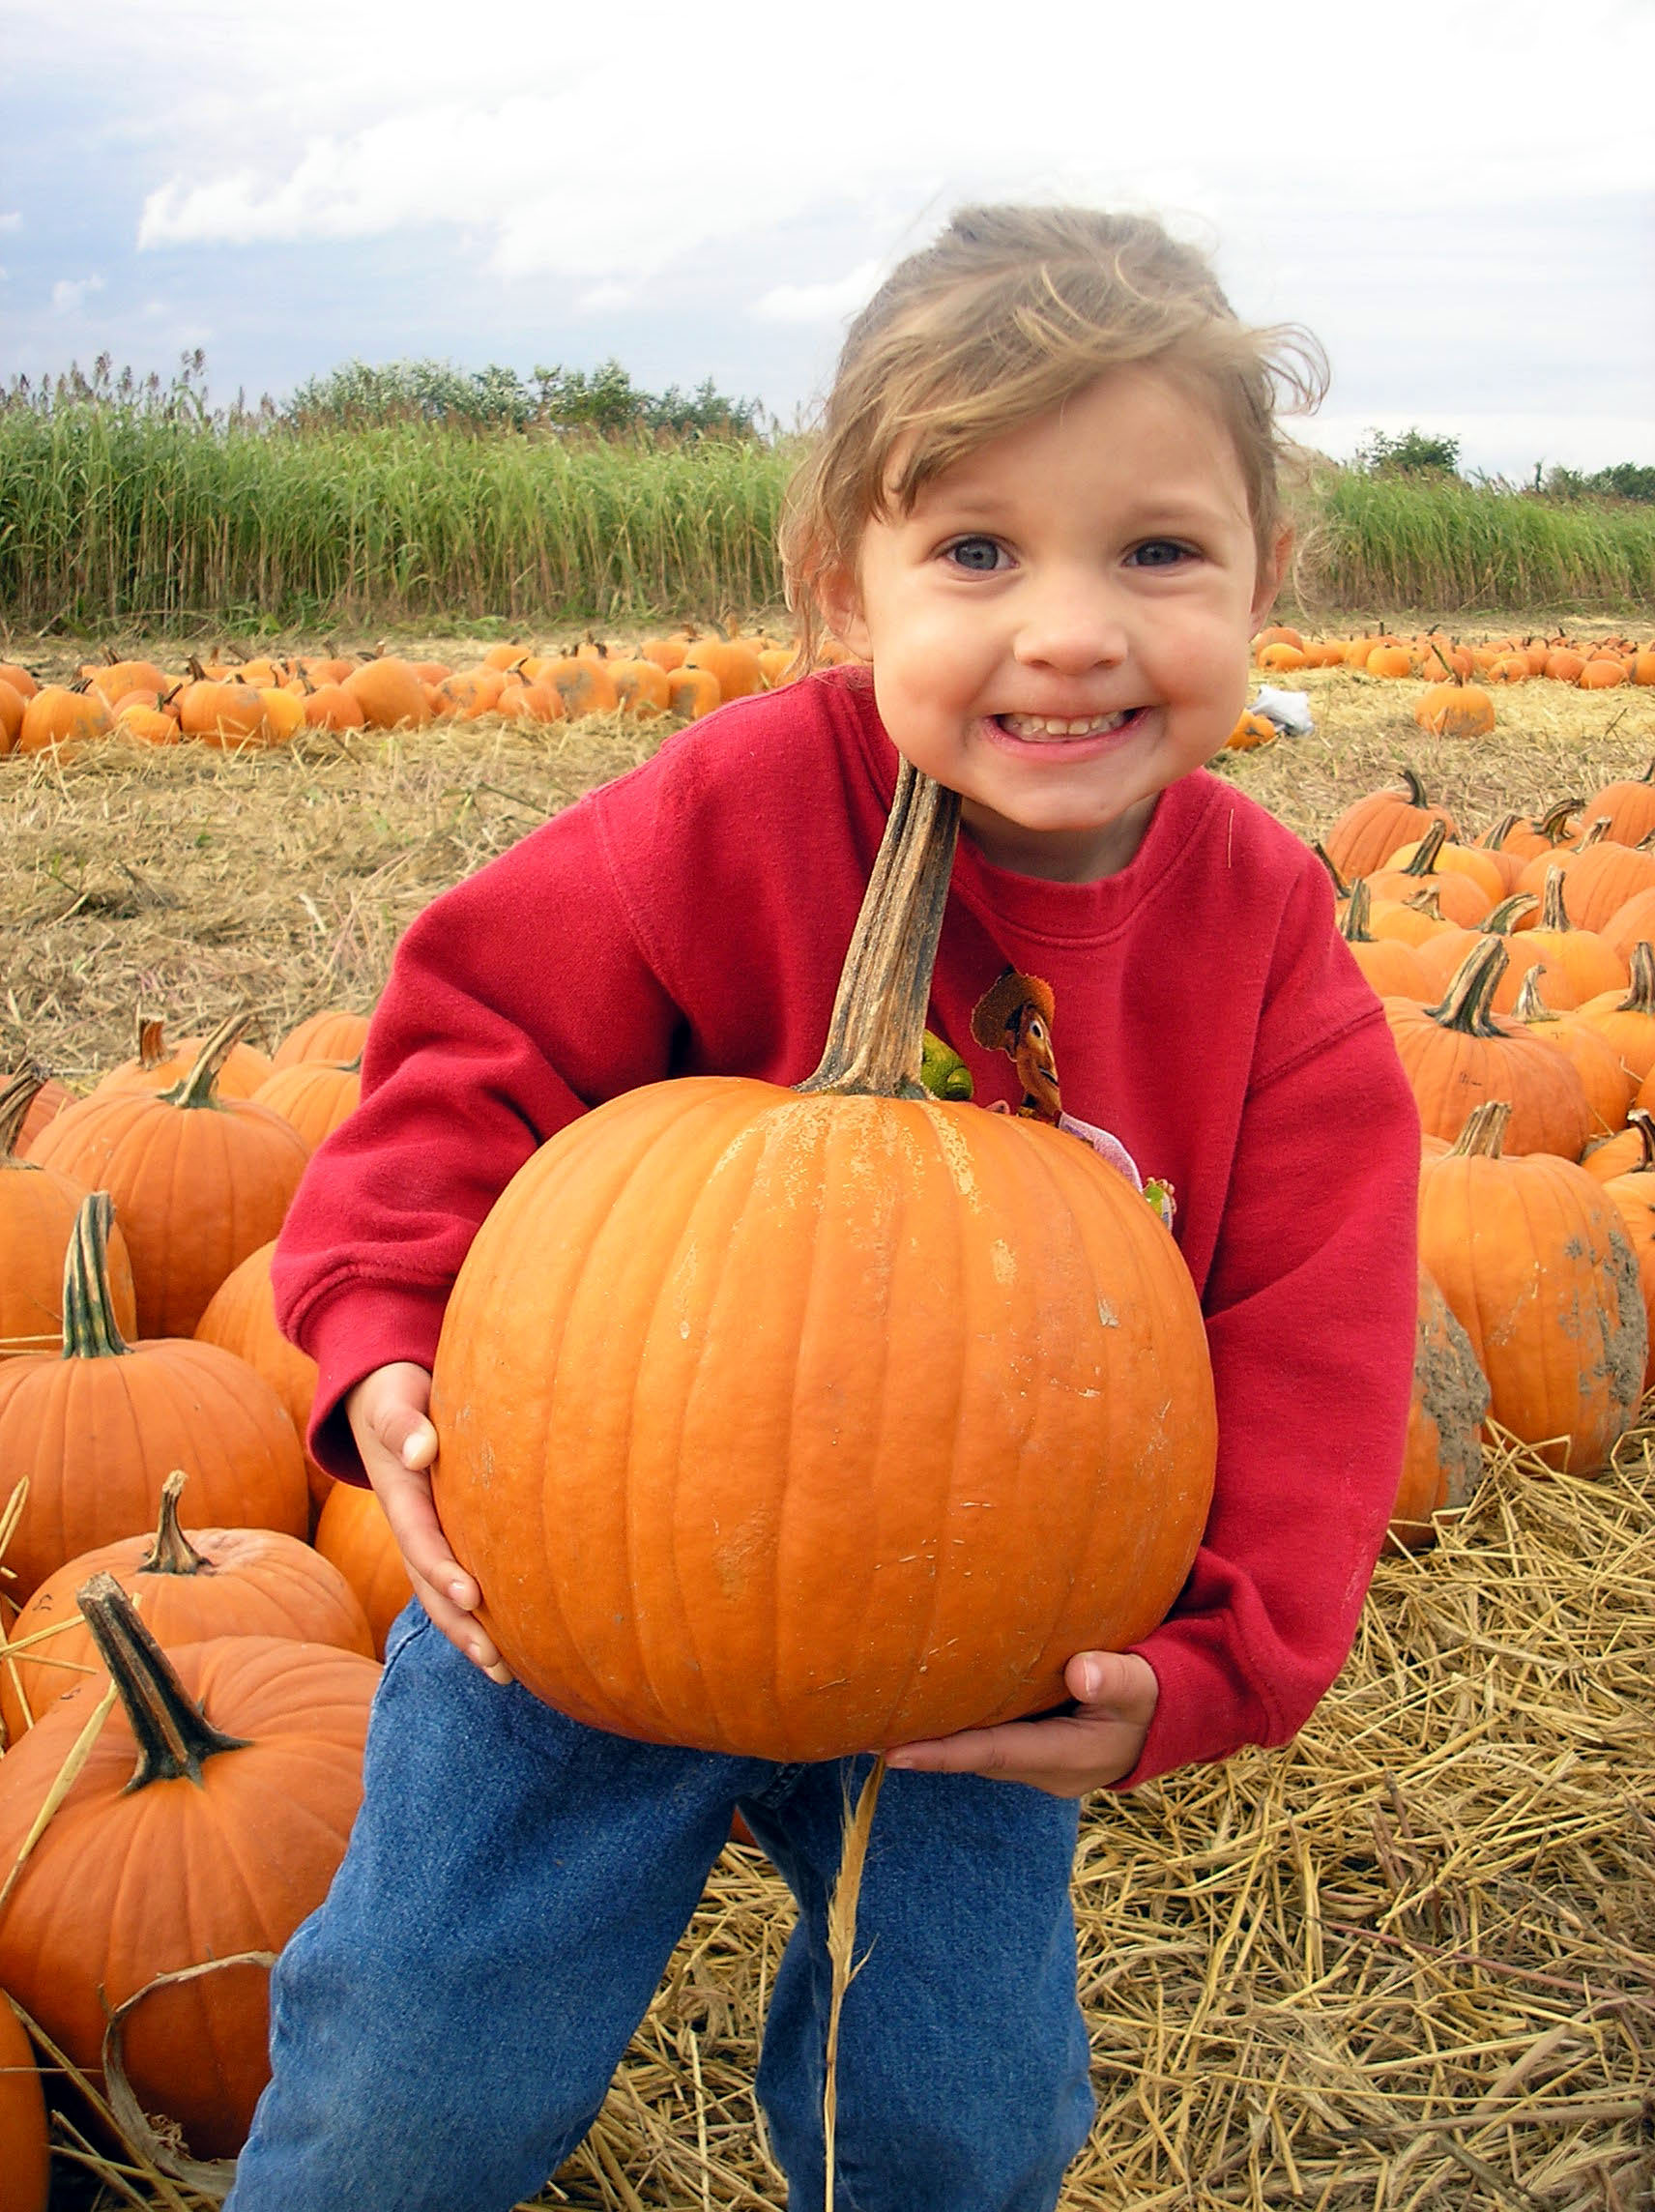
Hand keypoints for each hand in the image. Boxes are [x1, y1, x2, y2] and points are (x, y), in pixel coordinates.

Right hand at [345, 1362, 512, 1684]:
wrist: (381, 1397)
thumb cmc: (394, 1395)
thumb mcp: (391, 1403)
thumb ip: (401, 1424)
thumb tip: (420, 1449)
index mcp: (399, 1497)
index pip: (421, 1542)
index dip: (442, 1571)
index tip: (473, 1596)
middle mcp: (412, 1525)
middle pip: (431, 1587)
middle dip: (460, 1626)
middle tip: (496, 1661)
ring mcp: (427, 1534)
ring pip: (443, 1594)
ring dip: (470, 1635)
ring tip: (506, 1675)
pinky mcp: (446, 1533)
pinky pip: (460, 1578)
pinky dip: (480, 1614)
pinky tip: (516, 1644)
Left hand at [883, 1651, 1156, 1797]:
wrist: (1164, 1724)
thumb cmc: (1153, 1698)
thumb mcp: (1146, 1688)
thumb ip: (1119, 1679)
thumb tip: (1082, 1672)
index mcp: (1067, 1758)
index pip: (993, 1755)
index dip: (942, 1754)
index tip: (889, 1753)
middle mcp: (1040, 1769)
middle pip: (971, 1756)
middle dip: (919, 1746)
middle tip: (857, 1729)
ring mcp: (1032, 1762)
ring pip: (973, 1749)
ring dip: (929, 1737)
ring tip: (871, 1718)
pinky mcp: (1027, 1748)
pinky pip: (982, 1738)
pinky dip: (951, 1725)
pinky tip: (917, 1704)